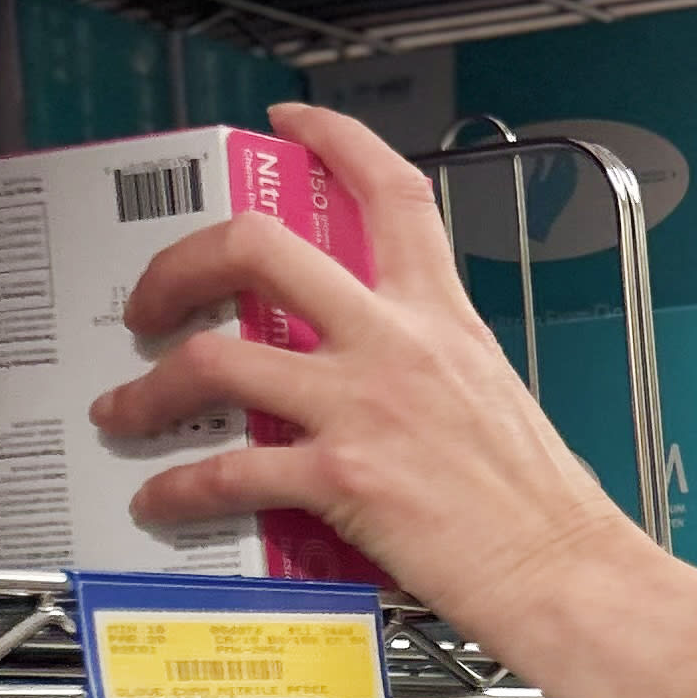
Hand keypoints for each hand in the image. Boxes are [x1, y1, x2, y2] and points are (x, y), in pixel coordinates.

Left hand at [93, 102, 655, 654]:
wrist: (569, 574)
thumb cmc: (546, 506)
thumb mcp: (494, 397)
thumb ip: (428, 369)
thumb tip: (372, 381)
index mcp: (443, 318)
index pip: (391, 193)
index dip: (333, 139)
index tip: (288, 123)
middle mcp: (395, 344)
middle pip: (258, 250)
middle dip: (180, 266)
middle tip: (152, 304)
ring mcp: (363, 406)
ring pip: (215, 359)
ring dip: (150, 385)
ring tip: (127, 409)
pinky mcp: (343, 477)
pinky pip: (229, 472)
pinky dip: (179, 488)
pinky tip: (161, 500)